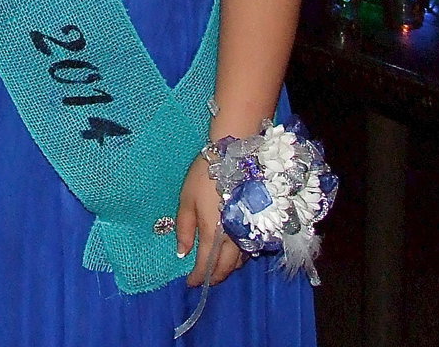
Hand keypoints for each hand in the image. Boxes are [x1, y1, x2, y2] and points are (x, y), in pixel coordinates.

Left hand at [177, 156, 243, 287]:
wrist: (234, 154)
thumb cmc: (206, 176)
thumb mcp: (186, 199)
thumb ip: (184, 228)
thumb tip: (182, 253)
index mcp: (213, 233)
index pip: (206, 265)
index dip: (197, 277)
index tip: (190, 283)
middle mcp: (233, 237)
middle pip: (225, 268)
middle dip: (214, 277)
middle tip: (203, 278)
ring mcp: (247, 230)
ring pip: (239, 261)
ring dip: (227, 268)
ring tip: (215, 265)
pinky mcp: (256, 223)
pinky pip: (249, 249)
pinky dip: (239, 256)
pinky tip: (231, 251)